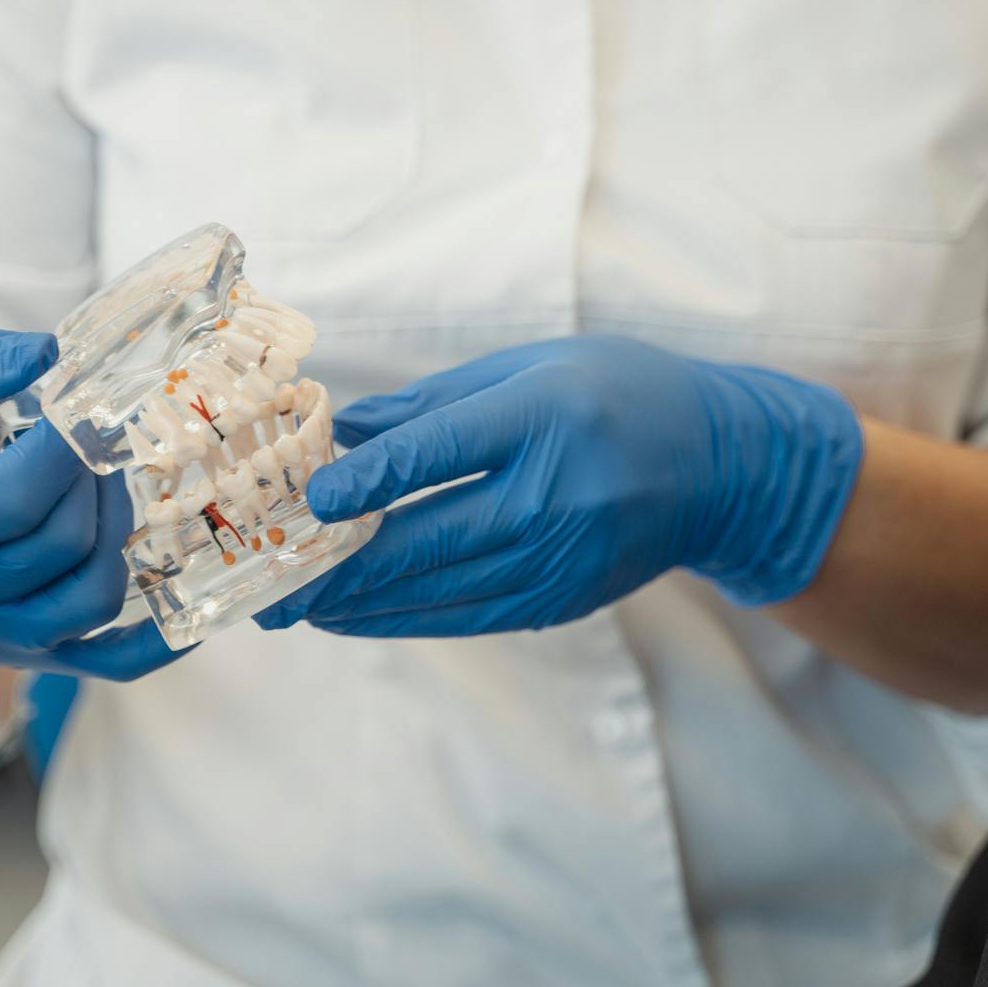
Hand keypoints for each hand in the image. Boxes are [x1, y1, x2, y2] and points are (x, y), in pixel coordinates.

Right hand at [0, 326, 174, 679]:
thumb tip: (56, 354)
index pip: (13, 499)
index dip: (70, 448)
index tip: (92, 405)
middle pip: (58, 547)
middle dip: (93, 479)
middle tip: (95, 434)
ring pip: (85, 601)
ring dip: (115, 534)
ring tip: (99, 484)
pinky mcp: (4, 655)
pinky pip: (97, 665)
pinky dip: (150, 645)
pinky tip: (190, 619)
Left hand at [253, 335, 863, 637]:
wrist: (719, 466)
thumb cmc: (615, 395)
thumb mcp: (529, 368)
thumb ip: (434, 406)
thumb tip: (342, 435)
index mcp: (546, 417)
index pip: (441, 454)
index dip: (368, 479)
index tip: (310, 498)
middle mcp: (556, 496)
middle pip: (427, 541)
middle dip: (336, 569)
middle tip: (267, 587)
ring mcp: (562, 558)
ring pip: (439, 593)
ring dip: (359, 605)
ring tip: (294, 606)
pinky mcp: (562, 598)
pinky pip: (468, 616)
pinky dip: (405, 618)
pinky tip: (357, 615)